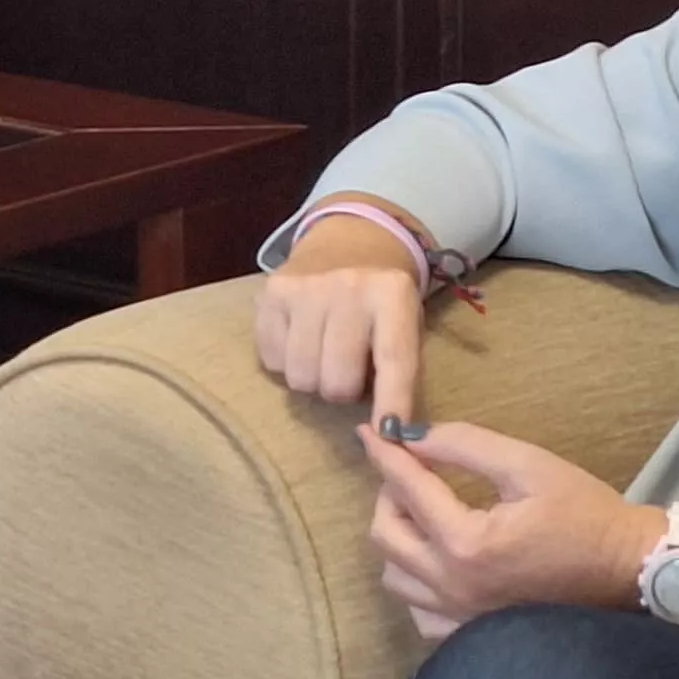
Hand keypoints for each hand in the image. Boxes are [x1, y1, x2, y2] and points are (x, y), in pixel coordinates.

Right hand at [254, 210, 427, 426]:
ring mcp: (305, 288)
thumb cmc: (382, 302)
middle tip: (348, 373)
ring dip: (313, 379)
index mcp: (393, 293)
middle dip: (343, 391)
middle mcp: (349, 286)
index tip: (388, 434)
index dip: (392, 402)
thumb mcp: (406, 325)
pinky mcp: (272, 293)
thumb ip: (400, 370)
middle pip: (337, 381)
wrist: (345, 243)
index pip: (395, 359)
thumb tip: (387, 431)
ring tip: (323, 356)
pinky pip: (273, 362)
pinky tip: (299, 339)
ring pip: (301, 378)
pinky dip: (286, 362)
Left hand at [357, 419, 658, 634]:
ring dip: (399, 540)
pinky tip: (440, 562)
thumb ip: (465, 446)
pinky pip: (418, 612)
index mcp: (466, 543)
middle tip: (413, 475)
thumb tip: (412, 436)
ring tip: (428, 517)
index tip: (370, 432)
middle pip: (384, 536)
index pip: (405, 489)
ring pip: (394, 577)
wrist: (630, 572)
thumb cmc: (587, 515)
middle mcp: (453, 586)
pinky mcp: (472, 634)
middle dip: (389, 496)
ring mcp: (460, 617)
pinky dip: (417, 584)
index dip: (385, 455)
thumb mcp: (530, 465)